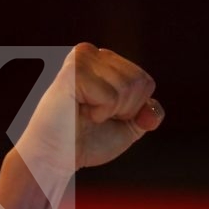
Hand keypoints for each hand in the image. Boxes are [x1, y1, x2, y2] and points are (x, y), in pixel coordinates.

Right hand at [14, 42, 163, 183]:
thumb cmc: (88, 140)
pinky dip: (100, 113)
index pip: (146, 82)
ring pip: (127, 87)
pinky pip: (111, 96)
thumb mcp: (129, 126)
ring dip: (111, 111)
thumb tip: (152, 111)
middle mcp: (90, 52)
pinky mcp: (73, 71)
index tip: (106, 115)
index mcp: (103, 60)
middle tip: (95, 115)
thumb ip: (149, 113)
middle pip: (140, 82)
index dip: (134, 109)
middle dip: (125, 109)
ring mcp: (80, 59)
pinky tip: (79, 112)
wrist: (57, 156)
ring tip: (86, 113)